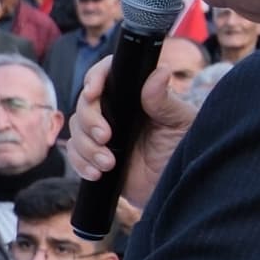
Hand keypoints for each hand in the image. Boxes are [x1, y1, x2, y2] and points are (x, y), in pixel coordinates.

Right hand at [64, 52, 194, 216]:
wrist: (175, 188)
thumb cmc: (184, 152)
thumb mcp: (180, 123)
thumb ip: (164, 100)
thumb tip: (160, 71)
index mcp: (136, 96)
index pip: (108, 74)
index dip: (95, 78)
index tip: (92, 92)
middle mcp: (117, 110)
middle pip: (85, 103)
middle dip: (89, 120)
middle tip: (105, 137)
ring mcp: (104, 133)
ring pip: (76, 129)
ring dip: (87, 147)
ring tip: (109, 163)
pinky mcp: (96, 155)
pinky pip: (75, 154)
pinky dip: (81, 163)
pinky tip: (98, 173)